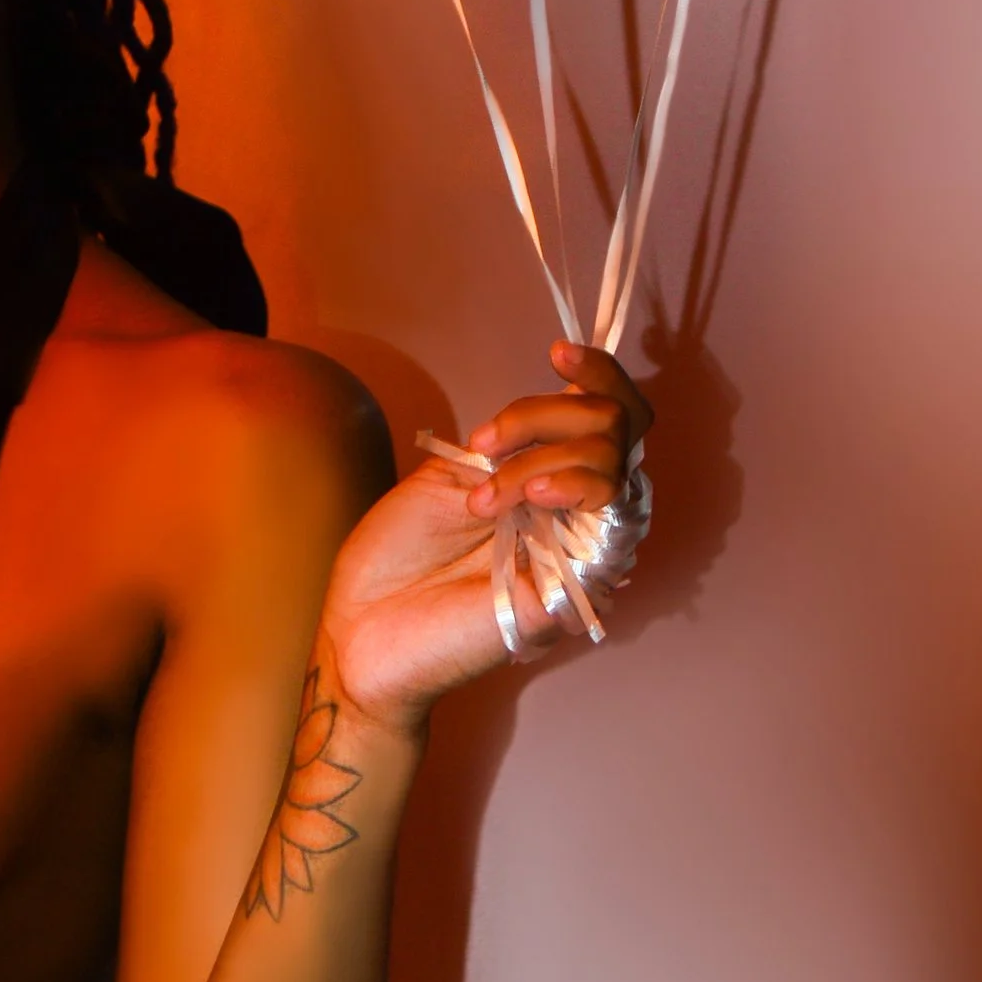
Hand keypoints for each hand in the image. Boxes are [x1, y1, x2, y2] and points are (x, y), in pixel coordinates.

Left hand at [317, 342, 652, 739]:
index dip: (600, 374)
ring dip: (542, 456)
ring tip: (486, 497)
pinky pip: (609, 514)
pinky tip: (527, 494)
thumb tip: (558, 403)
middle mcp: (575, 513)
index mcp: (547, 483)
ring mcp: (581, 548)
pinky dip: (569, 483)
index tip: (557, 353)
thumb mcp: (450, 476)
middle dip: (547, 414)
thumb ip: (506, 444)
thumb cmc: (395, 560)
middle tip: (486, 444)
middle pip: (618, 425)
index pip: (611, 418)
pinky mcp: (578, 584)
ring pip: (615, 461)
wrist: (362, 628)